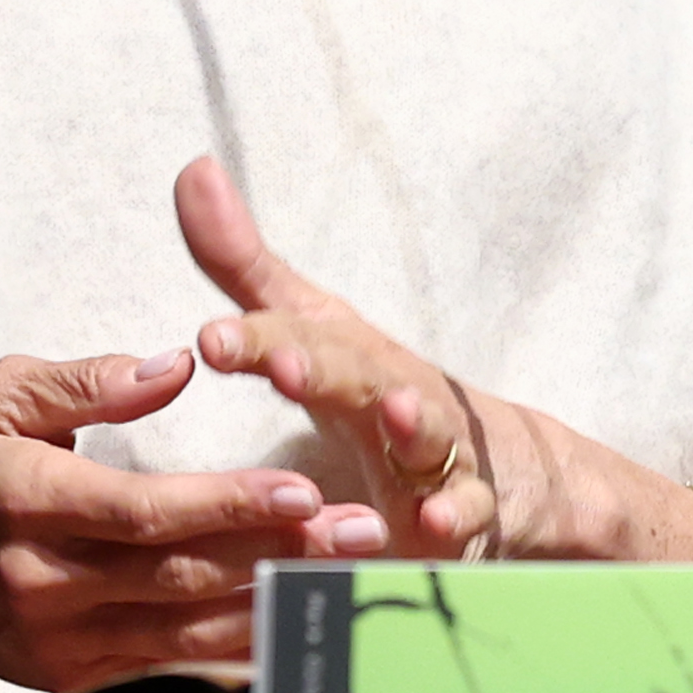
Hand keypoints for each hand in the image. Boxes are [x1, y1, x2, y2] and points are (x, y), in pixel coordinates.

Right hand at [0, 344, 387, 692]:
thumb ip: (87, 381)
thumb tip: (174, 365)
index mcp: (27, 504)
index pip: (145, 512)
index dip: (228, 506)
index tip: (302, 492)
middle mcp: (45, 583)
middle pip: (181, 576)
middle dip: (278, 554)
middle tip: (360, 534)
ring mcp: (61, 644)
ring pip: (186, 633)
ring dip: (274, 607)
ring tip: (348, 580)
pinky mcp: (74, 681)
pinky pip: (171, 671)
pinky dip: (236, 655)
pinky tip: (297, 634)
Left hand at [176, 157, 616, 560]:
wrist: (500, 465)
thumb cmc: (378, 390)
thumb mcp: (311, 330)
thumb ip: (246, 268)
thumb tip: (192, 169)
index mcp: (346, 355)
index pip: (297, 338)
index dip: (258, 339)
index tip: (211, 340)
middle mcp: (392, 392)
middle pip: (361, 375)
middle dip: (325, 369)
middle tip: (287, 368)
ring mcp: (436, 450)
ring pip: (427, 434)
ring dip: (414, 424)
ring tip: (397, 414)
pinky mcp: (467, 508)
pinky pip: (465, 513)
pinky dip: (455, 515)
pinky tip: (437, 523)